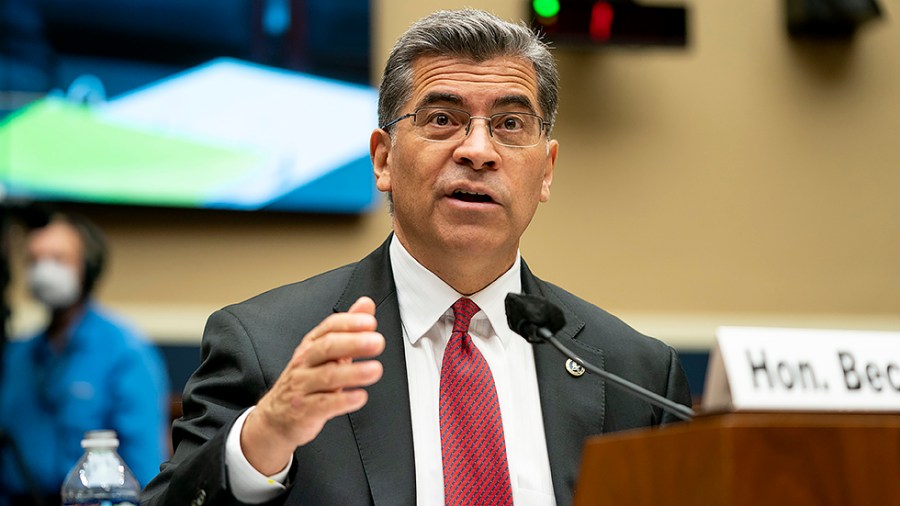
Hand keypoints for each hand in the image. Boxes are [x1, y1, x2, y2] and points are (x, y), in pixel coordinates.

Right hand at [240, 296, 384, 474]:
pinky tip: (360, 397)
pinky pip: (324, 404)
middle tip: (377, 342)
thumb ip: (348, 328)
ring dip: (354, 372)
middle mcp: (305, 362)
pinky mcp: (305, 410)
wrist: (276, 417)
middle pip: (327, 348)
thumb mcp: (325, 352)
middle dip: (353, 343)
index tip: (370, 323)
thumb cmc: (305, 380)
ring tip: (375, 370)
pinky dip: (344, 400)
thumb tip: (366, 304)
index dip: (349, 323)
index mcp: (311, 345)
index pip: (329, 327)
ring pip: (327, 376)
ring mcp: (303, 386)